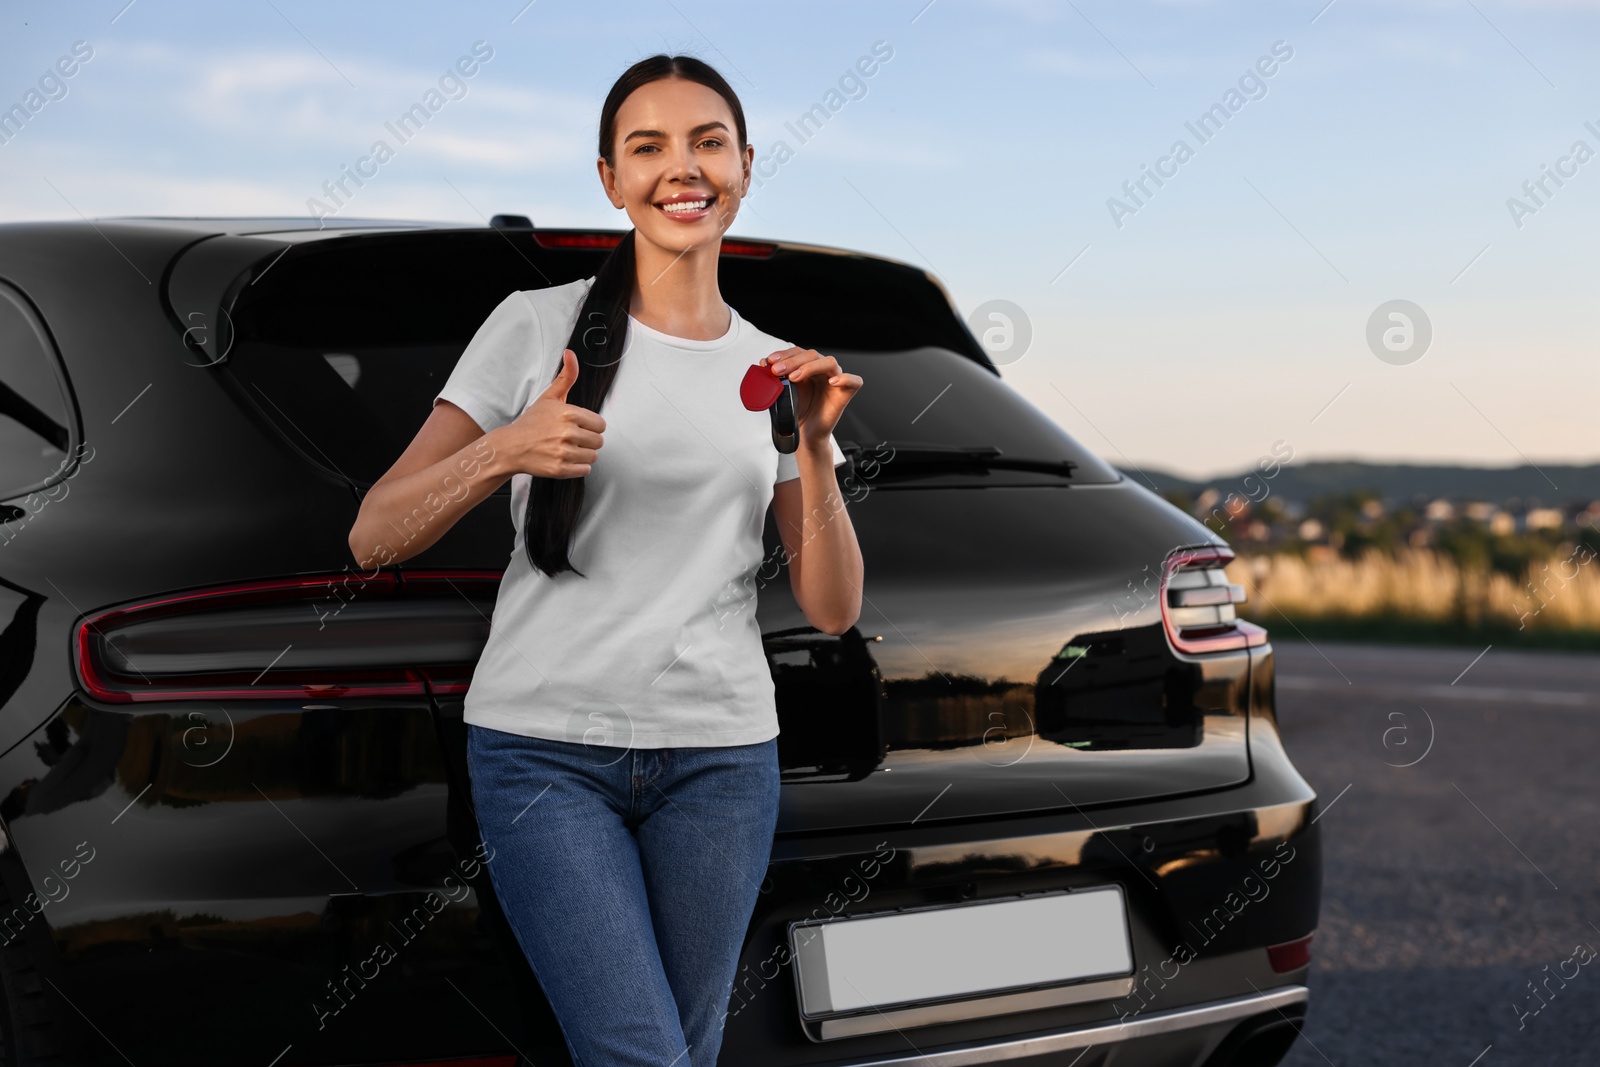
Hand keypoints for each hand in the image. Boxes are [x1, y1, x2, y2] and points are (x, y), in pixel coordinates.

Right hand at [494, 348, 605, 477]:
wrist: (511, 446)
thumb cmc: (532, 422)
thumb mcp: (549, 396)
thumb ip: (566, 376)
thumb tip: (570, 354)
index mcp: (569, 413)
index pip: (600, 424)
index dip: (590, 426)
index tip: (578, 427)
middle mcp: (567, 433)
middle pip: (598, 441)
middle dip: (587, 441)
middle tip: (571, 439)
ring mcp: (563, 452)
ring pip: (593, 456)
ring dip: (583, 454)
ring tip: (566, 448)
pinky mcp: (560, 469)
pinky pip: (585, 470)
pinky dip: (577, 467)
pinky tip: (564, 459)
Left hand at [763, 347, 861, 447]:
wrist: (805, 435)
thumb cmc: (797, 413)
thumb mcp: (782, 393)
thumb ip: (774, 378)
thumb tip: (764, 363)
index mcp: (807, 367)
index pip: (798, 352)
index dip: (784, 354)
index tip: (769, 362)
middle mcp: (822, 371)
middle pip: (812, 355)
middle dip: (792, 361)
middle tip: (776, 370)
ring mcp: (835, 380)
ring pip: (829, 362)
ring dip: (810, 366)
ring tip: (793, 377)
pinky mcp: (846, 393)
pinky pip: (854, 381)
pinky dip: (844, 378)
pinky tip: (832, 381)